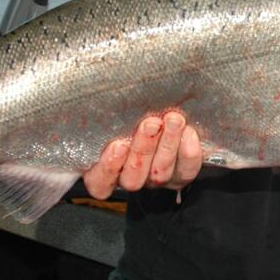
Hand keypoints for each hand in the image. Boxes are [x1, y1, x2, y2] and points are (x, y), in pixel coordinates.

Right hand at [81, 111, 201, 199]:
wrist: (161, 105)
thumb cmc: (124, 105)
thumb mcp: (104, 107)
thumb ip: (95, 111)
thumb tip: (90, 97)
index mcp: (103, 167)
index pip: (99, 182)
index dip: (108, 168)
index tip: (117, 146)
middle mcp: (129, 176)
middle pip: (132, 178)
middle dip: (143, 150)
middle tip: (150, 124)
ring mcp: (155, 177)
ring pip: (159, 174)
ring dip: (167, 145)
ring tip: (173, 119)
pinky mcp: (180, 173)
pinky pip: (185, 171)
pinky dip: (189, 154)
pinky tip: (189, 131)